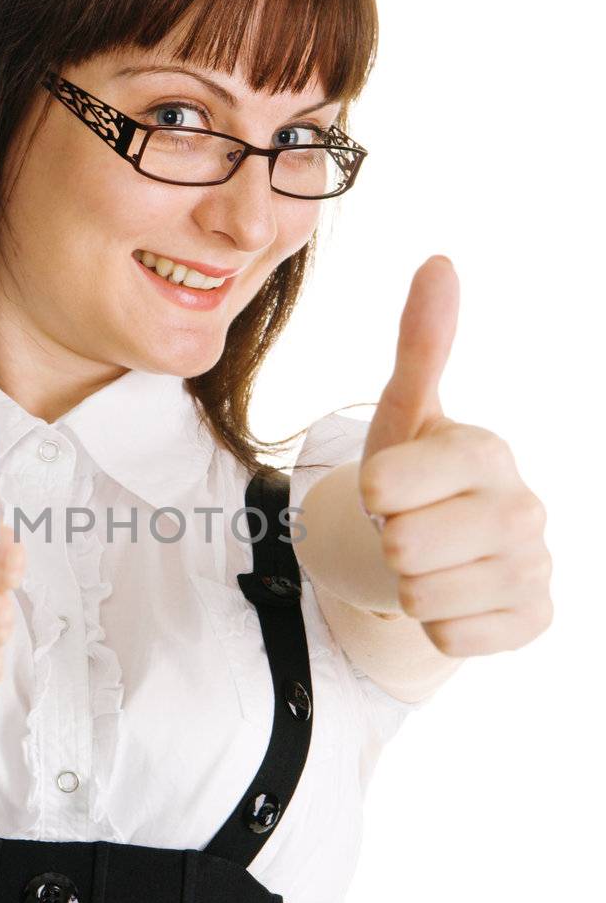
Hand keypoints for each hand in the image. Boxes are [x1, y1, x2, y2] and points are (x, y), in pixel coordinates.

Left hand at [359, 256, 552, 657]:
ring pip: (423, 597)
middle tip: (408, 531)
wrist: (441, 550)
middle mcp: (522, 506)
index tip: (386, 489)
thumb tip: (440, 262)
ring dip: (410, 586)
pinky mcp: (533, 618)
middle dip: (388, 545)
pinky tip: (453, 596)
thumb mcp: (402, 416)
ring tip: (429, 562)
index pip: (384, 485)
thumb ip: (419, 345)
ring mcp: (533, 565)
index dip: (370, 494)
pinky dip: (437, 626)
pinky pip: (451, 640)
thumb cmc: (414, 478)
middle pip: (402, 547)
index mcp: (484, 451)